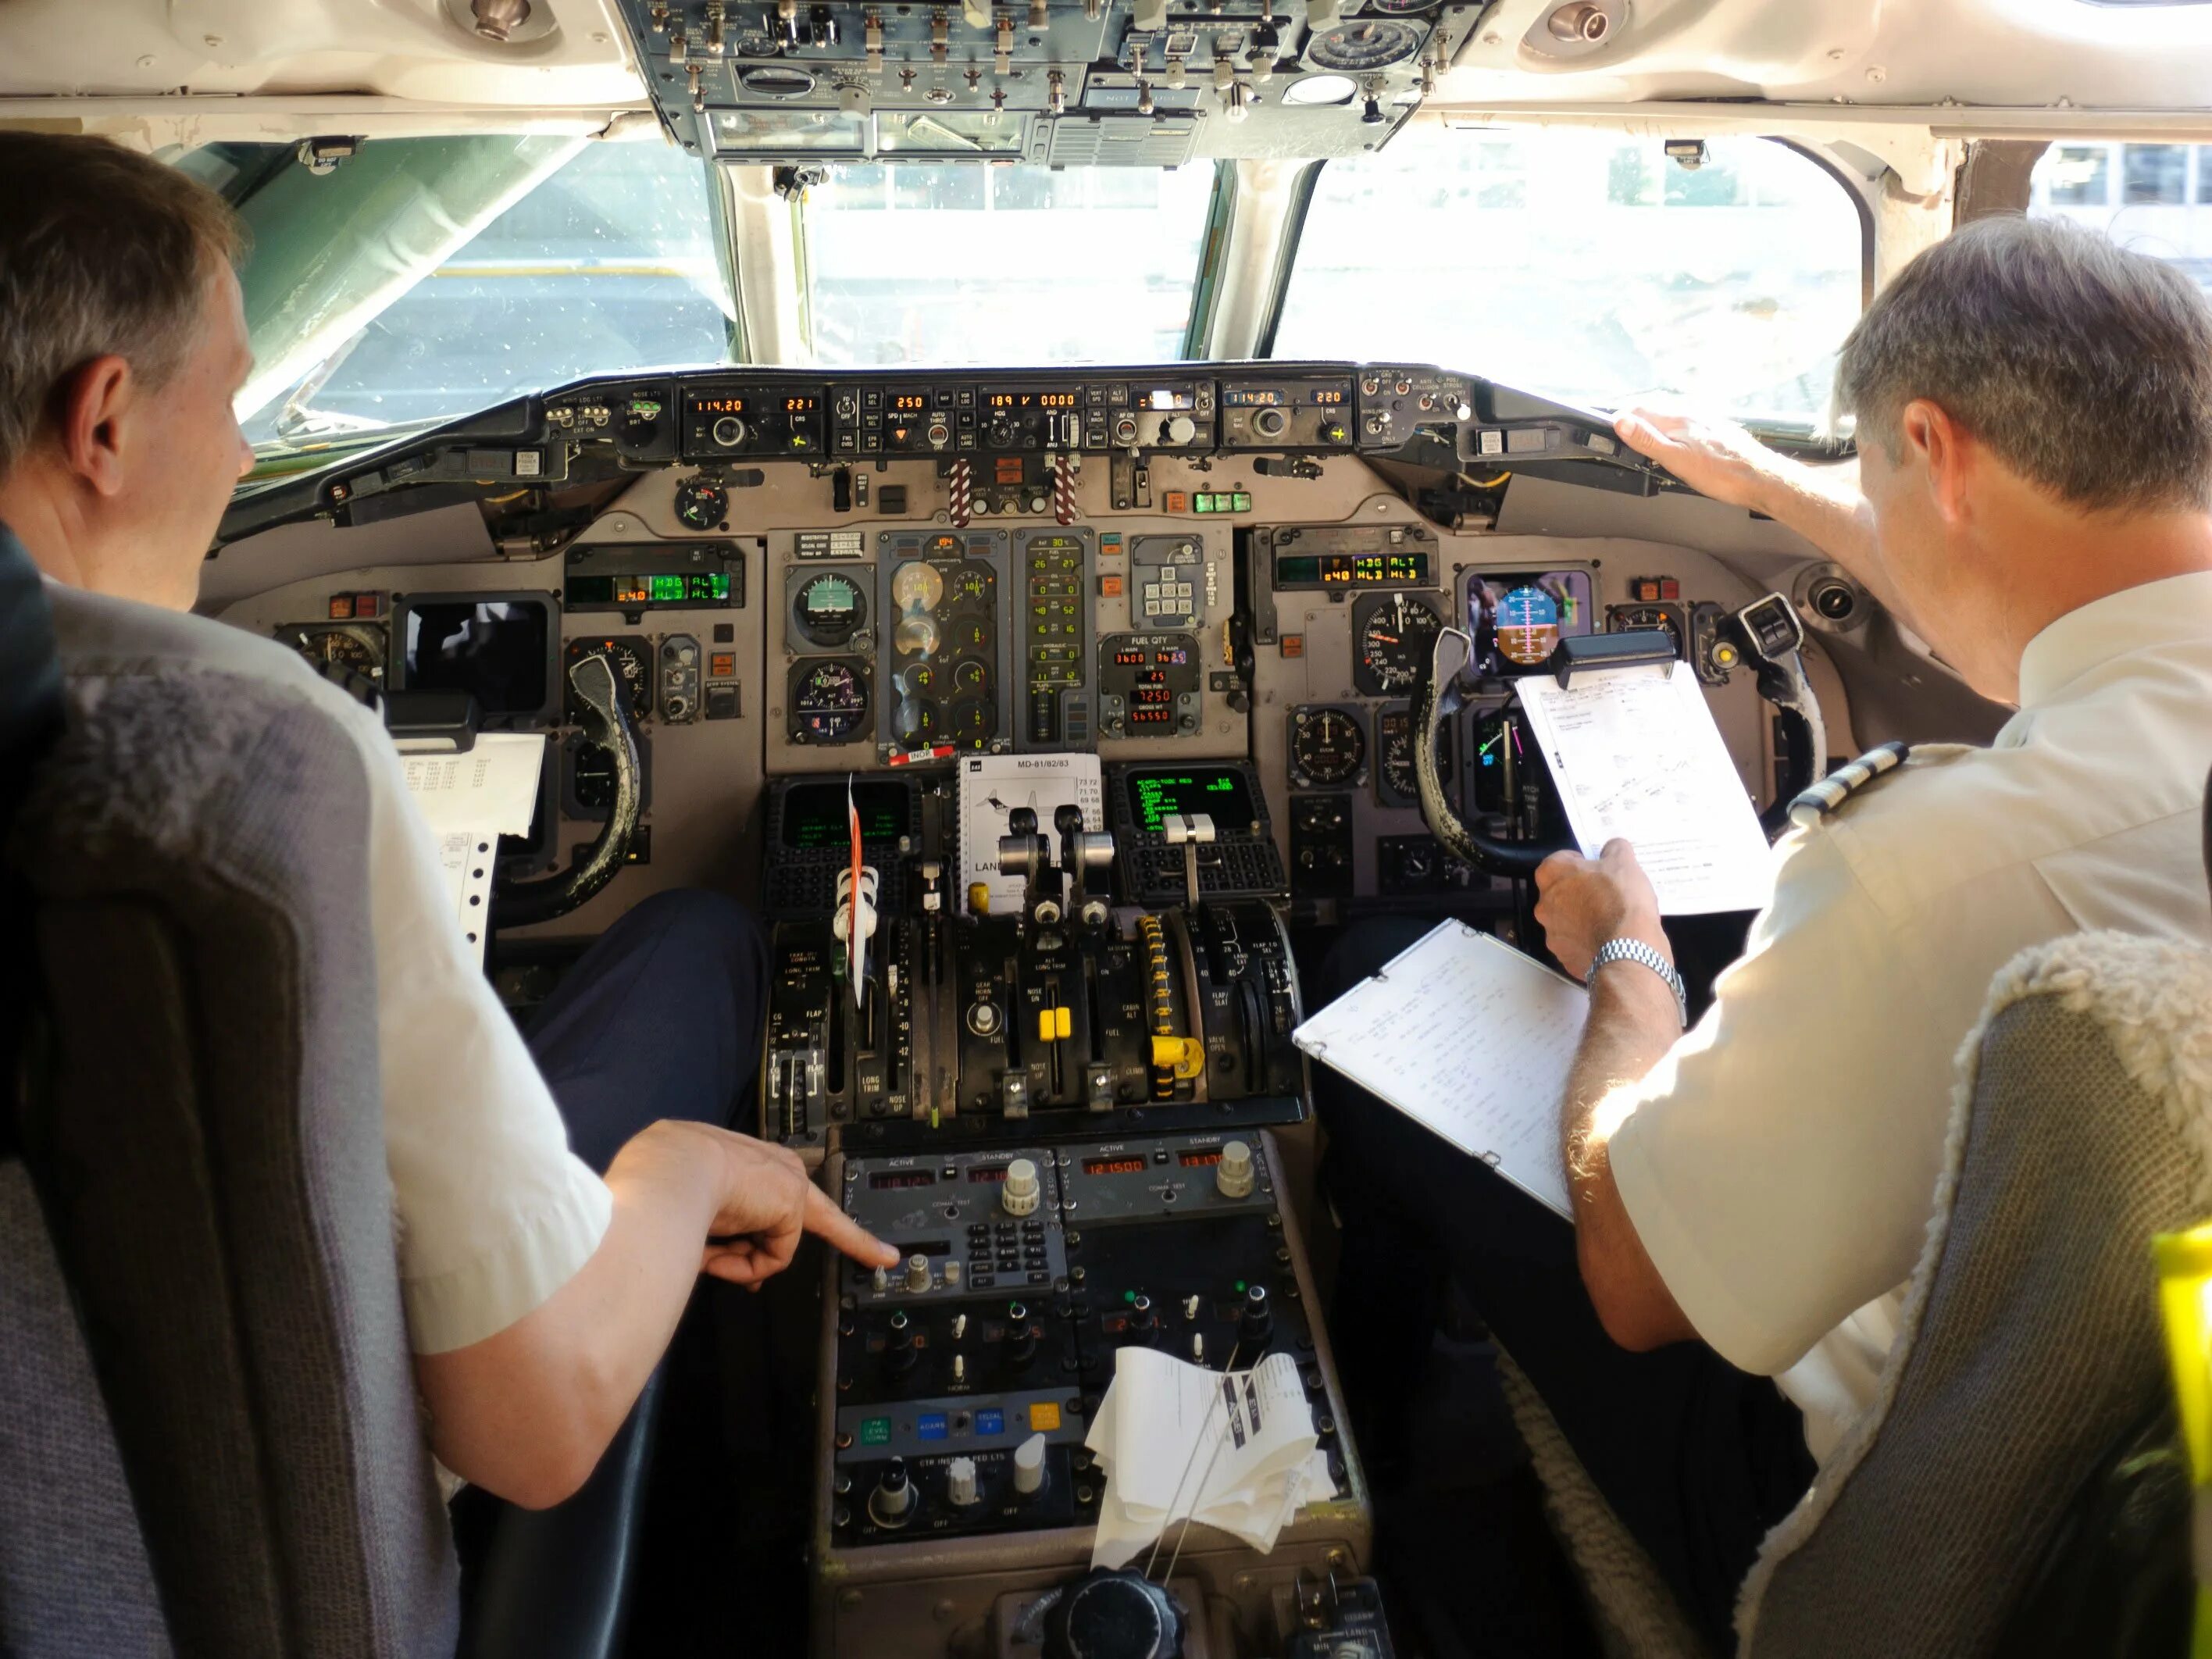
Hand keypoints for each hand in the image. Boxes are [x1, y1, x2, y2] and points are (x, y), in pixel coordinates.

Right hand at [633, 1122, 899, 1288]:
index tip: (818, 1213)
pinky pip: (775, 1255)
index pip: (768, 1181)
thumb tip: (729, 1266)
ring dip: (738, 1259)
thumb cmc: (660, 1182)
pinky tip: (716, 1253)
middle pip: (812, 1208)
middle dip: (852, 1237)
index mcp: (734, 1155)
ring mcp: (784, 1179)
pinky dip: (743, 1264)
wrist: (670, 1171)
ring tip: (704, 1249)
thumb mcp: (683, 1203)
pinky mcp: (794, 1202)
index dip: (790, 1207)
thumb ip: (709, 1228)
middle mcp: (766, 1162)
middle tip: (885, 1255)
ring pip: (777, 1240)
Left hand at [1533, 839, 1666, 981]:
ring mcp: (1552, 934)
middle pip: (1560, 892)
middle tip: (1606, 894)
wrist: (1627, 950)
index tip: (1598, 869)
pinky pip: (1576, 944)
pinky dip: (1589, 942)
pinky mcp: (1564, 958)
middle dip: (1580, 892)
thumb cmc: (1621, 899)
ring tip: (1610, 920)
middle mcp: (1544, 905)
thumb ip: (1614, 849)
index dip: (1580, 863)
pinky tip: (1609, 940)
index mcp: (1552, 875)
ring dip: (1583, 918)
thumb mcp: (1624, 862)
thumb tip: (1612, 848)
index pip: (1559, 861)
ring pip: (1567, 920)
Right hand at [1613, 405, 1792, 511]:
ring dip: (1659, 429)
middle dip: (1640, 424)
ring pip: (1674, 419)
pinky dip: (1678, 435)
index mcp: (1678, 419)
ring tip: (1653, 449)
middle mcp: (1693, 413)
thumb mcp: (1676, 460)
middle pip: (1656, 412)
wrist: (1762, 478)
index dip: (1623, 420)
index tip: (1615, 436)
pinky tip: (1682, 451)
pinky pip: (1690, 426)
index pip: (1639, 408)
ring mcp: (1707, 420)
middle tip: (1630, 445)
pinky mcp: (1719, 430)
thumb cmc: (1721, 474)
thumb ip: (1647, 440)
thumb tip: (1621, 421)